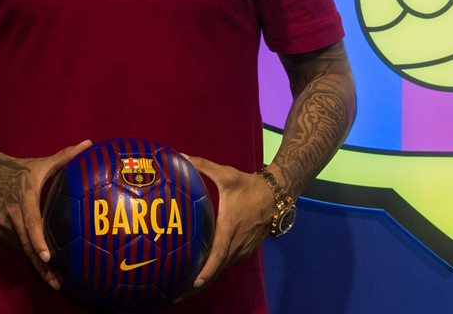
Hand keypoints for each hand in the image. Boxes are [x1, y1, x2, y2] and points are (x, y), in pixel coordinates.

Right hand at [0, 139, 91, 289]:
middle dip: (41, 267)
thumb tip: (89, 144)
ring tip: (55, 281)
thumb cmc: (18, 170)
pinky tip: (42, 268)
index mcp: (24, 201)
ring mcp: (2, 226)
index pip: (31, 224)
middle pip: (26, 246)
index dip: (39, 241)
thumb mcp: (41, 163)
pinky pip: (16, 245)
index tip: (48, 257)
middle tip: (57, 283)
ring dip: (36, 265)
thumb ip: (66, 156)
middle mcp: (11, 217)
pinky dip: (29, 255)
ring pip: (21, 249)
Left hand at [175, 156, 275, 300]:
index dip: (205, 272)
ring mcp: (243, 249)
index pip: (217, 257)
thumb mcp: (226, 174)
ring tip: (183, 289)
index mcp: (230, 229)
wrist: (276, 193)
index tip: (192, 284)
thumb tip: (180, 156)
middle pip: (216, 271)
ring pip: (222, 269)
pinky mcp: (247, 249)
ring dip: (205, 279)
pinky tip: (201, 273)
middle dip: (196, 286)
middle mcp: (237, 244)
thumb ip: (202, 165)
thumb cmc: (249, 185)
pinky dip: (214, 271)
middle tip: (175, 296)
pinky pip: (227, 264)